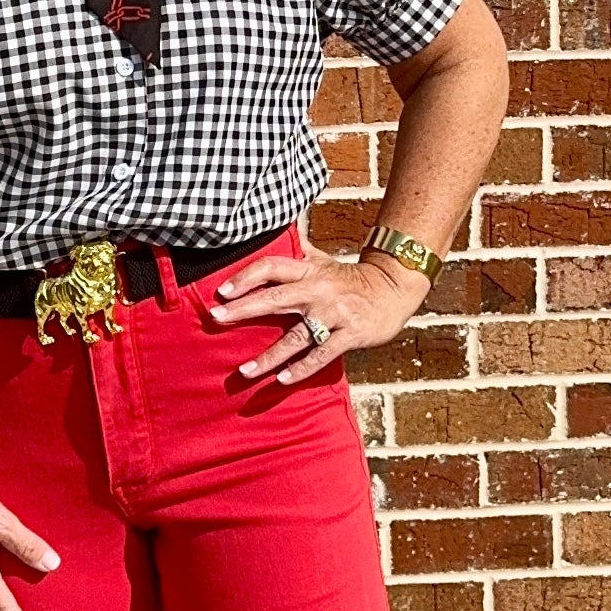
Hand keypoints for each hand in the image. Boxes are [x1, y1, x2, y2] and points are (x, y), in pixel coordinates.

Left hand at [206, 247, 431, 383]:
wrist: (394, 288)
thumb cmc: (350, 279)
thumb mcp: (323, 260)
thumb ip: (298, 251)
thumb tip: (276, 229)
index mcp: (309, 271)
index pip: (271, 268)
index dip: (245, 277)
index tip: (222, 292)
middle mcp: (318, 290)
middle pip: (275, 299)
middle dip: (243, 309)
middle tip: (216, 319)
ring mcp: (334, 314)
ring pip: (296, 337)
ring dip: (269, 356)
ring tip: (244, 372)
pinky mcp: (350, 334)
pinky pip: (321, 355)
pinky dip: (301, 369)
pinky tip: (282, 380)